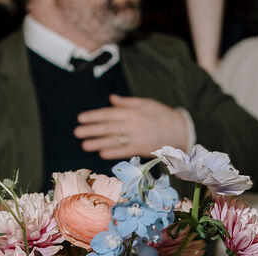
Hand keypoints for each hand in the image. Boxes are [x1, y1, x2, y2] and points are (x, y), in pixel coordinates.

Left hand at [75, 95, 189, 159]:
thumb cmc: (161, 115)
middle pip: (108, 127)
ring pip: (114, 139)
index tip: (81, 118)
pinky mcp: (142, 148)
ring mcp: (137, 137)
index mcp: (132, 111)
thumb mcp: (145, 103)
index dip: (94, 116)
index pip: (109, 113)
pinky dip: (113, 152)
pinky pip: (125, 150)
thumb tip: (111, 99)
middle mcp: (133, 123)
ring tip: (84, 145)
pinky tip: (101, 153)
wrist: (180, 129)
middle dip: (92, 129)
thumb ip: (127, 102)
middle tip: (77, 132)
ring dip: (98, 142)